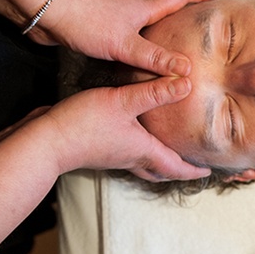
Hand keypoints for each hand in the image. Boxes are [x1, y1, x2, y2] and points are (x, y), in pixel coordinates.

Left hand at [30, 0, 217, 75]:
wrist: (47, 9)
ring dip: (164, 13)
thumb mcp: (125, 45)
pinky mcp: (102, 21)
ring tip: (174, 26)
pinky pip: (131, 22)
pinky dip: (143, 27)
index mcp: (145, 6)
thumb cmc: (86, 21)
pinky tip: (138, 41)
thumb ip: (155, 58)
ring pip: (147, 9)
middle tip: (200, 7)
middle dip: (185, 0)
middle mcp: (134, 5)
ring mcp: (117, 12)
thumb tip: (187, 70)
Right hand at [39, 76, 210, 181]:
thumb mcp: (124, 101)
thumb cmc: (84, 124)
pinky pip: (126, 155)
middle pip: (161, 171)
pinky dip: (139, 150)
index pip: (176, 167)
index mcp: (143, 151)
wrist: (45, 142)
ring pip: (143, 164)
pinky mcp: (98, 149)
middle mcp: (131, 158)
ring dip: (159, 162)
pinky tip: (135, 133)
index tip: (209, 171)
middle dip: (178, 170)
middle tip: (193, 165)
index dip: (194, 169)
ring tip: (169, 151)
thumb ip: (155, 92)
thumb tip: (188, 83)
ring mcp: (113, 156)